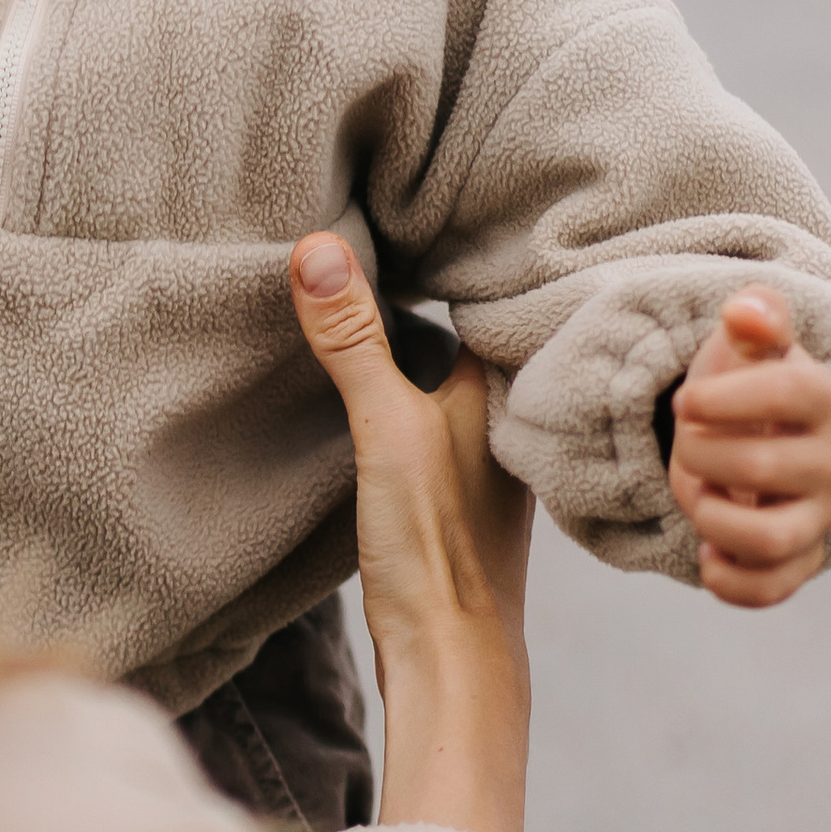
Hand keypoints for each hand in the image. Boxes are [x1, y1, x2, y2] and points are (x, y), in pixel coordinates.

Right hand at [288, 237, 530, 831]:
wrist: (453, 660)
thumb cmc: (437, 549)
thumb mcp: (385, 430)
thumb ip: (352, 342)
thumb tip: (316, 247)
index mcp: (514, 378)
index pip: (492, 278)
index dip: (463, 228)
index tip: (428, 171)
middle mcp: (513, 403)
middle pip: (474, 314)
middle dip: (443, 265)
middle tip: (391, 194)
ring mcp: (488, 441)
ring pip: (456, 356)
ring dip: (424, 320)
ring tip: (375, 259)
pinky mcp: (458, 476)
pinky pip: (436, 394)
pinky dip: (412, 368)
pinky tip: (375, 359)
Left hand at [670, 289, 830, 609]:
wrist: (753, 434)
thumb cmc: (745, 382)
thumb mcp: (746, 343)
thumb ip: (755, 317)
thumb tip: (747, 311)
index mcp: (826, 398)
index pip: (791, 392)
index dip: (725, 397)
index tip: (685, 401)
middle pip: (764, 467)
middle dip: (702, 456)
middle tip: (687, 446)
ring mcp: (820, 515)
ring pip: (771, 539)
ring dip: (712, 519)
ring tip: (697, 496)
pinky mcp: (802, 558)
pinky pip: (773, 588)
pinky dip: (731, 581)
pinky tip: (705, 555)